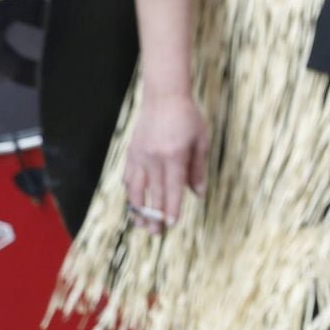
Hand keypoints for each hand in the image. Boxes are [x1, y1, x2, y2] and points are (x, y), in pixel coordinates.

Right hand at [123, 88, 209, 234]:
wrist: (164, 97)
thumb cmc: (187, 118)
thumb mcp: (200, 141)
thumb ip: (198, 169)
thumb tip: (198, 194)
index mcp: (174, 156)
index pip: (172, 189)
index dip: (171, 208)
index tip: (172, 224)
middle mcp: (153, 159)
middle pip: (153, 193)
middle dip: (155, 215)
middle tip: (157, 232)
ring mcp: (139, 156)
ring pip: (135, 189)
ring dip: (138, 208)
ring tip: (142, 224)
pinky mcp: (131, 153)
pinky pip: (128, 177)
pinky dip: (130, 192)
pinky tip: (133, 202)